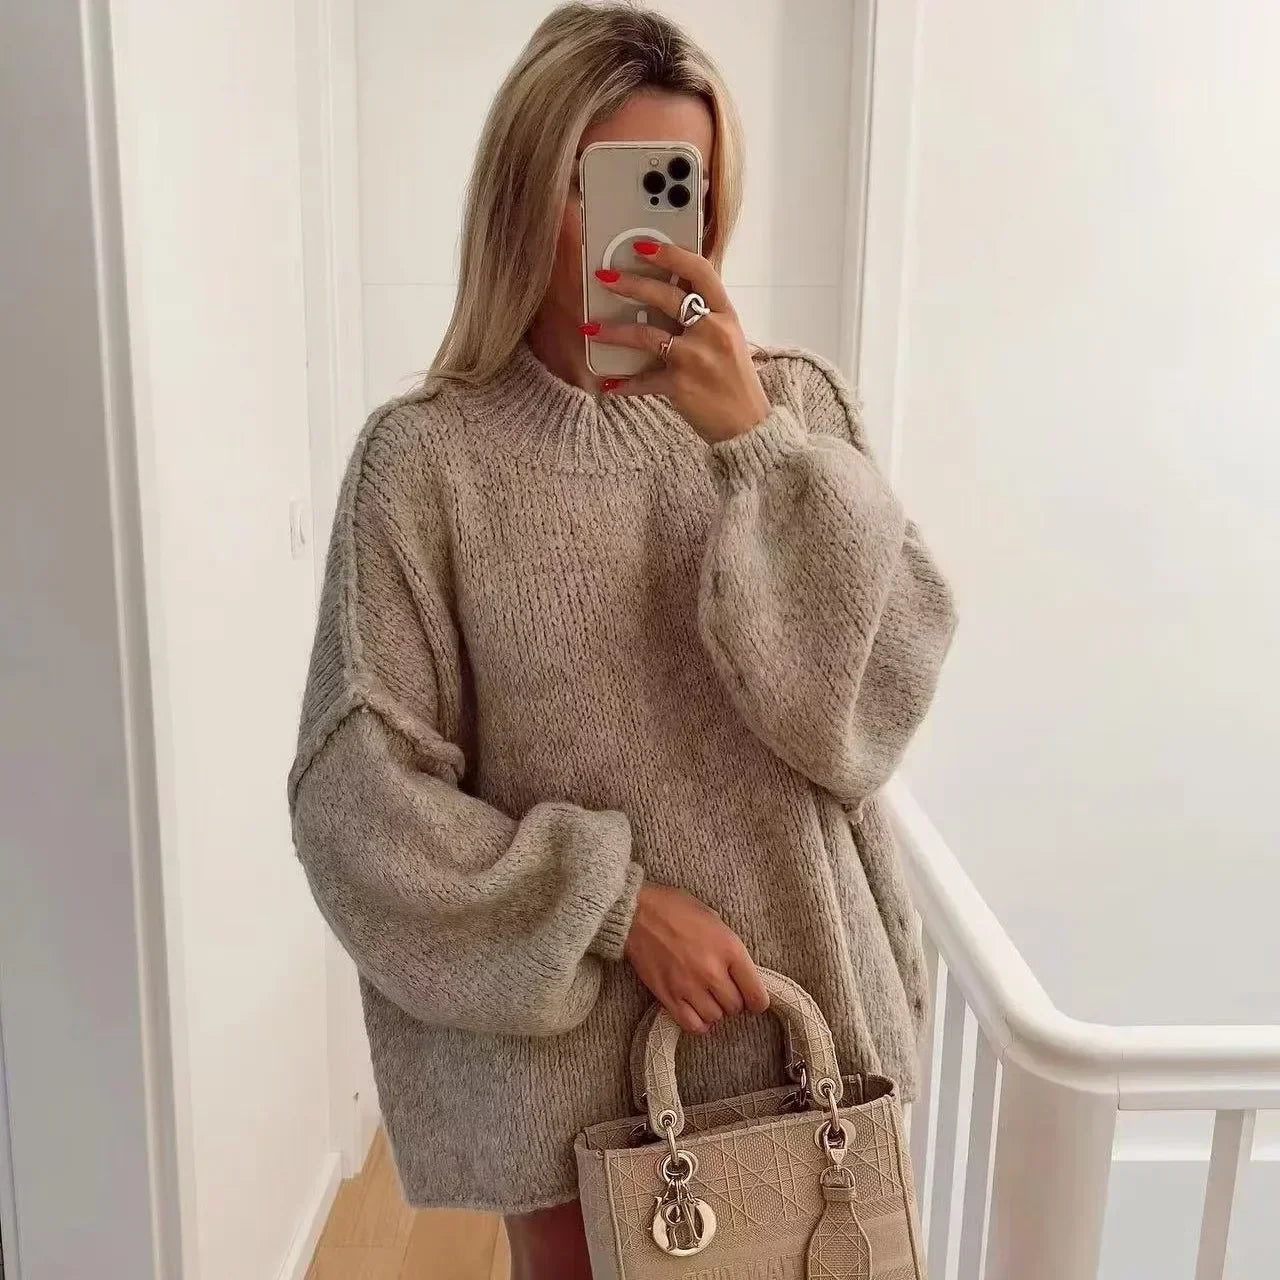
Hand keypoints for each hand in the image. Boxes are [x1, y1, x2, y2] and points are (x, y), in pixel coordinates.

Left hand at [585, 241, 771, 443]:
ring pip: (646, 335)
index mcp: (725, 314)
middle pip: (666, 296)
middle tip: (604, 277)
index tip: (643, 247)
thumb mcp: (730, 338)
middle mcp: (712, 332)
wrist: (748, 425)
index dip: (670, 255)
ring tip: (590, 327)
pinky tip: (608, 383)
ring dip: (613, 331)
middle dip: (630, 284)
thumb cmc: (735, 380)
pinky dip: (623, 384)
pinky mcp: (680, 386)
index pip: (700, 272)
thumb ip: (705, 315)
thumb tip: (671, 290)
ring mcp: (696, 359)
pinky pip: (643, 380)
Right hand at [623, 882, 769, 1033]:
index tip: (754, 1000)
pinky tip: (697, 1012)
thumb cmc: (674, 908)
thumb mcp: (713, 919)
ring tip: (708, 997)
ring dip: (715, 1010)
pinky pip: (692, 1025)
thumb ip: (728, 948)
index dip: (758, 1001)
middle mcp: (712, 971)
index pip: (756, 994)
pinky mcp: (668, 996)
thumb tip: (739, 972)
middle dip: (734, 1002)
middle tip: (724, 991)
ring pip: (715, 1017)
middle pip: (735, 1007)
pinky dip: (698, 1023)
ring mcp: (689, 986)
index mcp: (729, 949)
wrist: (636, 912)